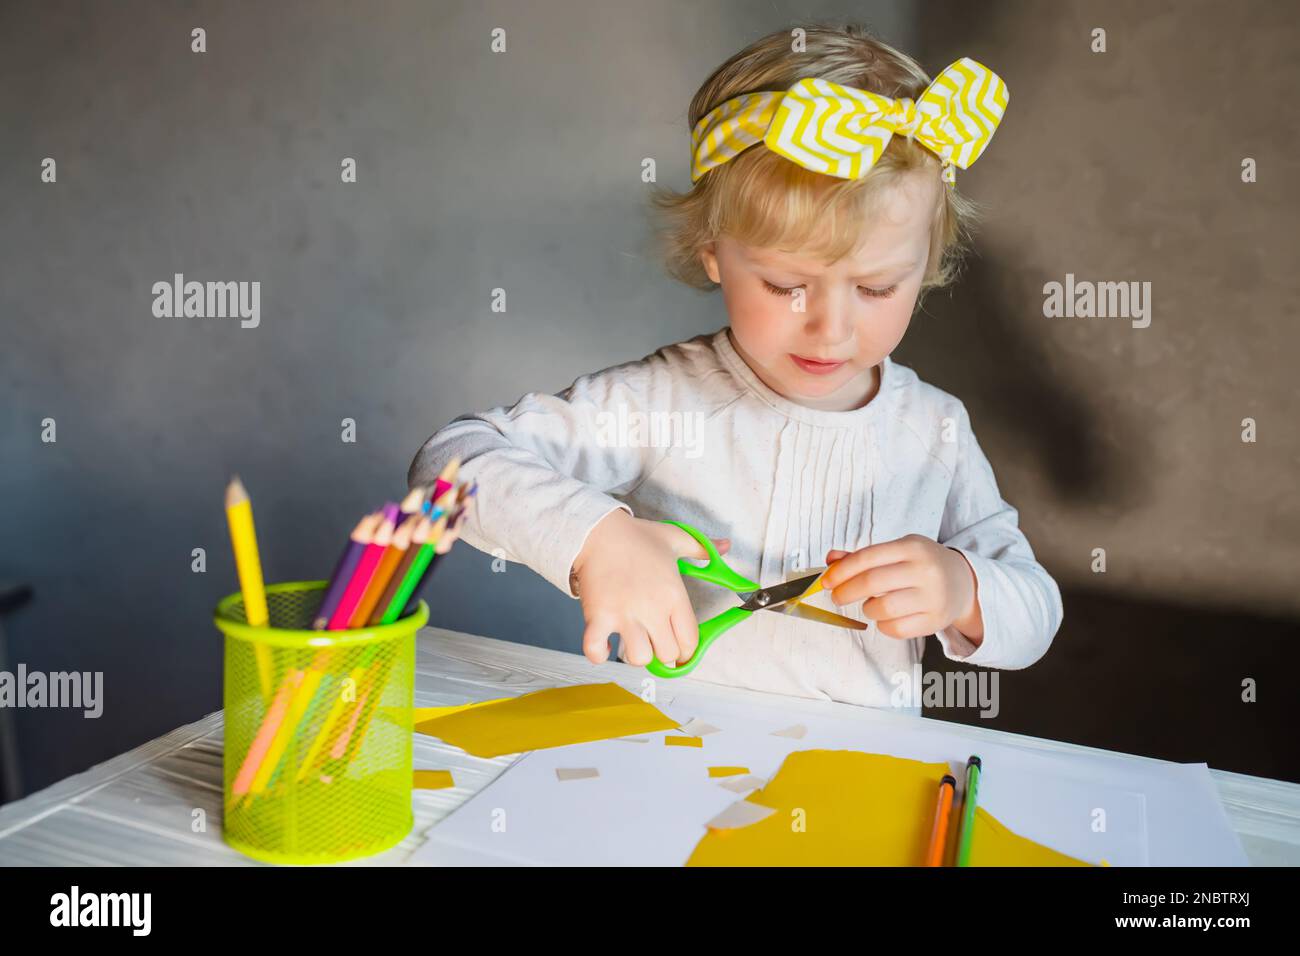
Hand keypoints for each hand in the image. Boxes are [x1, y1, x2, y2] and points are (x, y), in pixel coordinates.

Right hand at [572, 510, 730, 666]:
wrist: (596, 530)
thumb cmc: (636, 536)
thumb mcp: (676, 538)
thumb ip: (704, 548)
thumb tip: (727, 545)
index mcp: (674, 595)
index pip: (690, 640)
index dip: (687, 651)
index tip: (680, 650)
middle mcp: (652, 609)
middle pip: (667, 654)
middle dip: (663, 653)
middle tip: (656, 643)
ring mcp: (624, 614)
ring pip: (638, 658)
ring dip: (636, 655)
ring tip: (633, 642)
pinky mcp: (598, 616)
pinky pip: (596, 651)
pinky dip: (599, 654)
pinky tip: (604, 646)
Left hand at [821, 534, 982, 642]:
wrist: (963, 582)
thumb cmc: (922, 565)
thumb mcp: (897, 551)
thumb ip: (863, 556)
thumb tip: (830, 560)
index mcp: (912, 547)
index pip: (867, 557)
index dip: (841, 571)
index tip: (826, 581)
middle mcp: (924, 570)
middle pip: (872, 583)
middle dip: (845, 592)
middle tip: (837, 596)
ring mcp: (932, 597)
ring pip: (883, 608)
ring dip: (867, 609)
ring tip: (870, 605)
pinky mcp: (935, 621)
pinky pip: (896, 629)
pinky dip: (882, 626)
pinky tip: (885, 618)